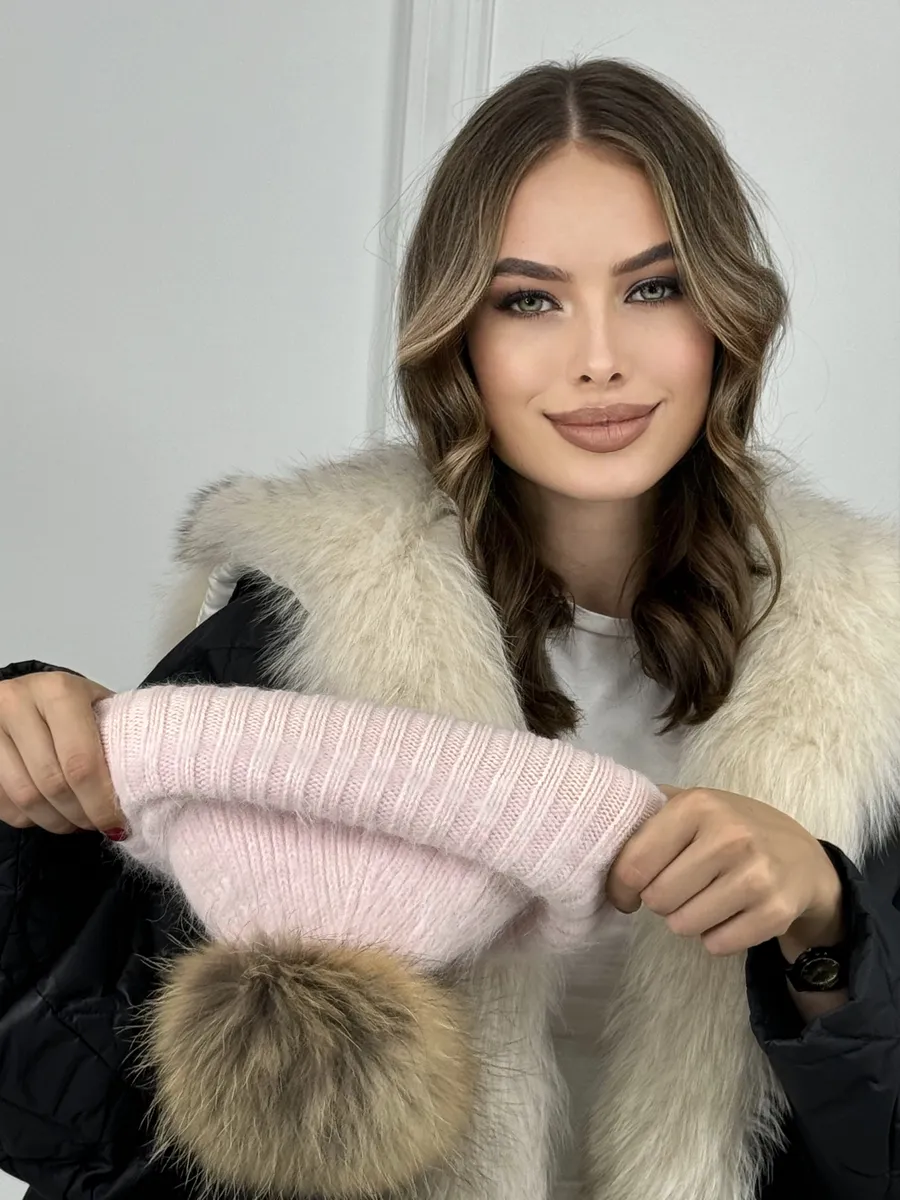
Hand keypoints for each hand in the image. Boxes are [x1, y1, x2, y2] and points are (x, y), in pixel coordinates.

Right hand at [0, 671, 122, 833]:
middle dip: (80, 814)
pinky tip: (49, 813)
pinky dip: (29, 818)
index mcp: (58, 691)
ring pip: (24, 797)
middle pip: (52, 783)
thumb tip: (137, 791)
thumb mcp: (99, 705)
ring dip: (55, 820)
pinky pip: (2, 802)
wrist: (26, 693)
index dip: (100, 801)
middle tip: (98, 824)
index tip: (117, 821)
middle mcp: (17, 703)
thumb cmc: (73, 702)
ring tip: (76, 821)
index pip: (81, 761)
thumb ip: (115, 738)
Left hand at [606, 785, 843, 956]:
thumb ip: (648, 811)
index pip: (634, 864)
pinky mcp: (775, 912)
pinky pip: (716, 945)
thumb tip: (596, 825)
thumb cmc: (733, 830)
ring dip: (686, 920)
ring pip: (683, 925)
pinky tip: (729, 914)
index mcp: (698, 805)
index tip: (625, 891)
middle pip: (657, 900)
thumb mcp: (695, 805)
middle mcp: (729, 836)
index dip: (620, 886)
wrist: (804, 859)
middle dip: (659, 901)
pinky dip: (715, 937)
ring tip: (703, 899)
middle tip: (677, 890)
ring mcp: (756, 875)